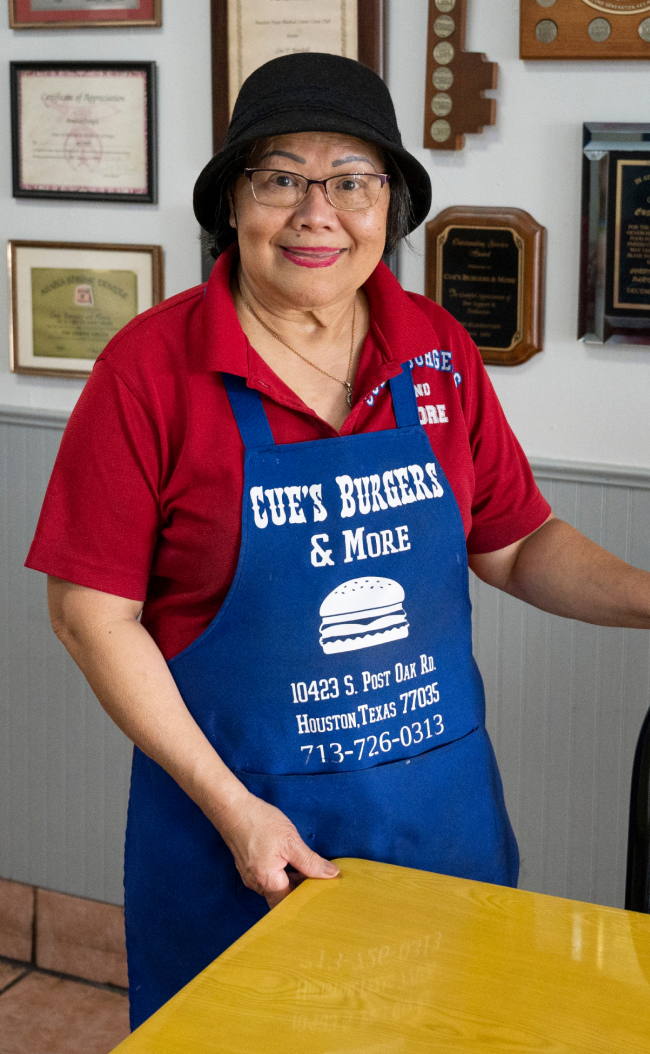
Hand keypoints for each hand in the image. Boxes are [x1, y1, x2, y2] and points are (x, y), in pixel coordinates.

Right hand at [216, 791, 339, 907]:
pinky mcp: (248, 867)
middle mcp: (256, 884)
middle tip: (321, 879)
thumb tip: (332, 874)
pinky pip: (268, 877)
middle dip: (301, 890)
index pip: (291, 903)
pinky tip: (291, 860)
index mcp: (267, 881)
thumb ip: (311, 861)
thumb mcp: (290, 841)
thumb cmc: (260, 822)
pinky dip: (281, 873)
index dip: (307, 900)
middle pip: (282, 897)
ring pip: (276, 887)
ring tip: (308, 868)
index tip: (324, 893)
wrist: (232, 808)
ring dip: (292, 880)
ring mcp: (250, 876)